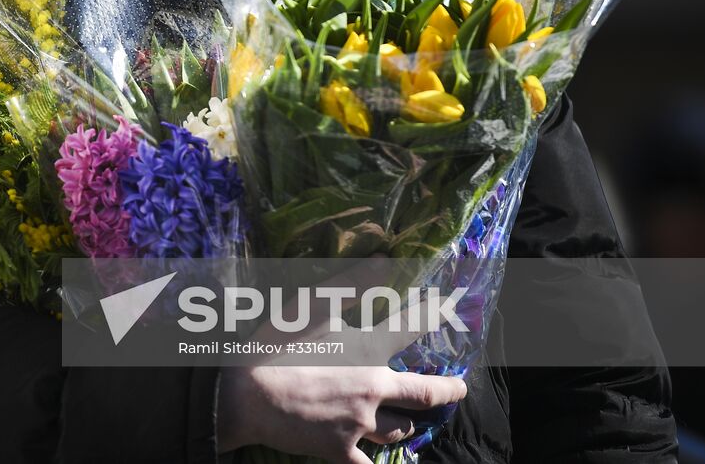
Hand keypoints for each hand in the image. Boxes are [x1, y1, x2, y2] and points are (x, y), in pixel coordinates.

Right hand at [214, 260, 466, 461]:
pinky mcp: (341, 452)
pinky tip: (381, 459)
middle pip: (425, 394)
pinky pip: (371, 463)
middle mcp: (373, 390)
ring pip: (401, 430)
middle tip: (459, 389)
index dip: (432, 319)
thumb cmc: (273, 346)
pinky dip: (376, 460)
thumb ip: (350, 284)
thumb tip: (384, 260)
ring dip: (408, 423)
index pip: (410, 331)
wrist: (245, 397)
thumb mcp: (308, 307)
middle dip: (447, 391)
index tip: (448, 311)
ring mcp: (360, 425)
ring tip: (411, 421)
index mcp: (366, 351)